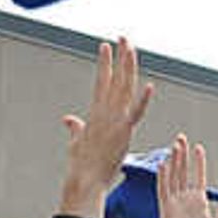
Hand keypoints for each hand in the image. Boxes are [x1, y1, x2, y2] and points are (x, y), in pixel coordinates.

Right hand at [56, 36, 153, 216]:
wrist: (85, 179)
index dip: (106, 63)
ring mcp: (114, 120)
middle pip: (115, 79)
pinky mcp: (123, 132)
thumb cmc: (83, 164)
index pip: (103, 81)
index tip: (107, 46)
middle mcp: (105, 112)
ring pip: (124, 88)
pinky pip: (135, 113)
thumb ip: (75, 127)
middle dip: (120, 57)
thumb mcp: (78, 140)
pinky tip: (149, 85)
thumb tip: (68, 120)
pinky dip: (142, 100)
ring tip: (130, 47)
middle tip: (124, 37)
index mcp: (96, 112)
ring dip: (128, 67)